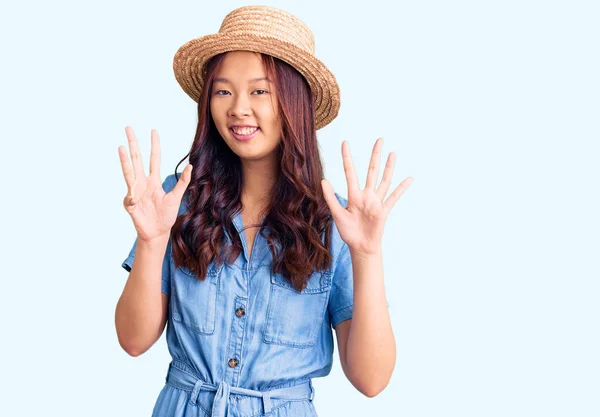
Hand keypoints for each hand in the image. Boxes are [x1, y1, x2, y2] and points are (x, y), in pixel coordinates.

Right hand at [118, 126, 192, 242]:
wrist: (157, 232)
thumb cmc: (166, 215)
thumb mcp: (176, 197)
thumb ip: (182, 182)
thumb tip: (190, 166)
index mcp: (154, 181)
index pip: (154, 159)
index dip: (154, 145)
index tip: (153, 131)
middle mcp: (143, 183)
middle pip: (137, 159)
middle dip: (133, 144)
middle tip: (128, 128)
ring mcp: (135, 192)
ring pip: (129, 172)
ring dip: (125, 160)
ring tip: (121, 147)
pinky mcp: (130, 204)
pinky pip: (128, 198)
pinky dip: (131, 198)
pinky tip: (134, 201)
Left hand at [321, 138, 412, 255]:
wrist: (360, 247)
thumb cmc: (348, 232)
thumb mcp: (337, 214)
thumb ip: (331, 197)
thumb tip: (323, 180)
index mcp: (353, 195)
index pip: (350, 172)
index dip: (347, 157)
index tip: (345, 142)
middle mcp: (366, 195)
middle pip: (371, 171)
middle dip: (375, 155)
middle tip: (379, 139)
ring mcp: (376, 202)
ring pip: (384, 180)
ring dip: (389, 167)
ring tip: (393, 153)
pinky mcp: (384, 211)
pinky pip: (394, 197)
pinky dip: (402, 188)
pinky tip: (409, 178)